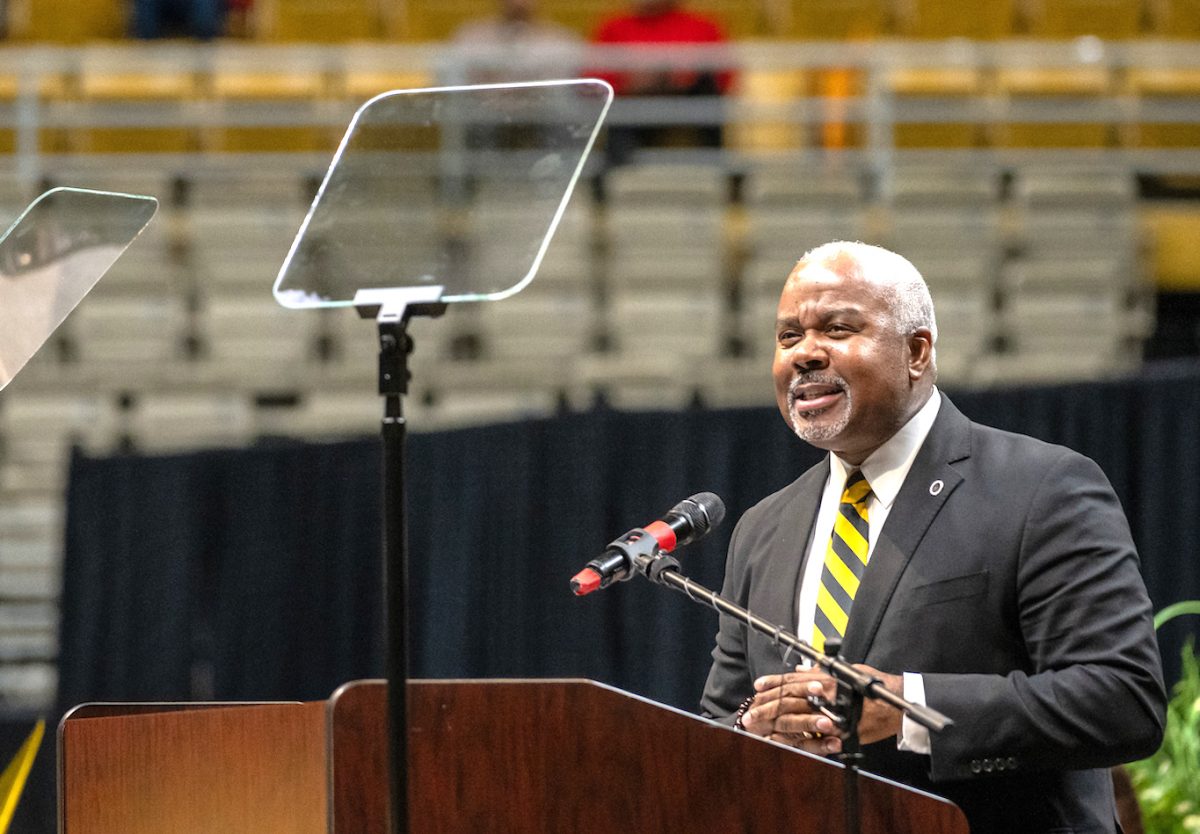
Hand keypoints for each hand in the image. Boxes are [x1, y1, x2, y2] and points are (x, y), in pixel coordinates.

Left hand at [740, 664, 904, 754]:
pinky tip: (781, 743)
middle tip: (750, 712)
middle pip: (790, 701)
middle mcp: (826, 698)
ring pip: (797, 720)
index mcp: (827, 680)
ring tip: (759, 729)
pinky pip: (813, 739)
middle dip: (768, 707)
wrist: (895, 708)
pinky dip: (796, 741)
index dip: (774, 682)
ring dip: (776, 725)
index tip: (758, 685)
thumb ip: (822, 672)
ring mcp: (832, 717)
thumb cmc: (874, 687)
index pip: (794, 680)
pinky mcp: (838, 734)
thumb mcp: (847, 671)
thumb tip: (803, 669)